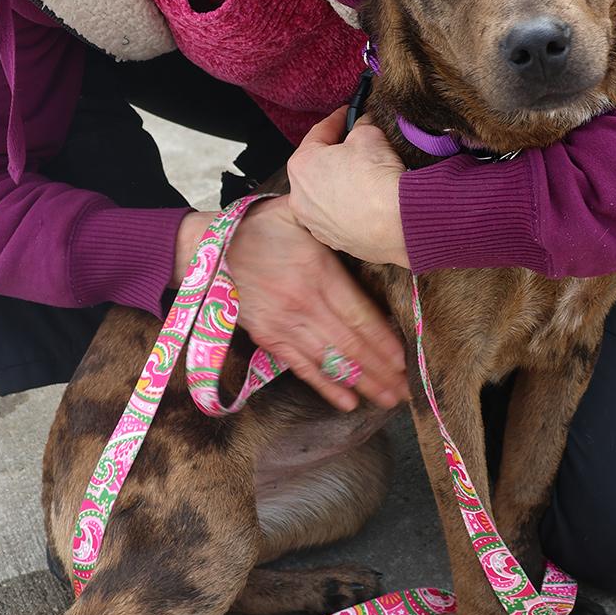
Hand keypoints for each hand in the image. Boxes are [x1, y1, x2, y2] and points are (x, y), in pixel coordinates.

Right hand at [223, 195, 408, 412]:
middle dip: (381, 370)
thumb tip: (363, 220)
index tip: (404, 360)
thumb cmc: (257, 227)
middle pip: (350, 344)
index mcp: (316, 274)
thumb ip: (329, 220)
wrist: (208, 251)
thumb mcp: (296, 213)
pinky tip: (349, 402)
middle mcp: (303, 305)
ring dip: (363, 383)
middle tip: (408, 390)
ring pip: (331, 361)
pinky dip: (326, 386)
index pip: (357, 315)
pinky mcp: (268, 338)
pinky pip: (302, 368)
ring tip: (389, 399)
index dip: (383, 341)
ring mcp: (284, 325)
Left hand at [287, 109, 409, 267]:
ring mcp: (316, 223)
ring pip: (326, 195)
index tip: (348, 114)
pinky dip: (350, 208)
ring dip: (341, 184)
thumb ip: (360, 127)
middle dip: (336, 154)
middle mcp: (300, 198)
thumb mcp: (369, 135)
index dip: (338, 120)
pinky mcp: (335, 241)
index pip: (319, 133)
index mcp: (301, 166)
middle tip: (358, 144)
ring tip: (366, 175)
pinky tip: (369, 201)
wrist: (397, 222)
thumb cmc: (377, 179)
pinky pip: (340, 217)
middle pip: (318, 167)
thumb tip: (363, 126)